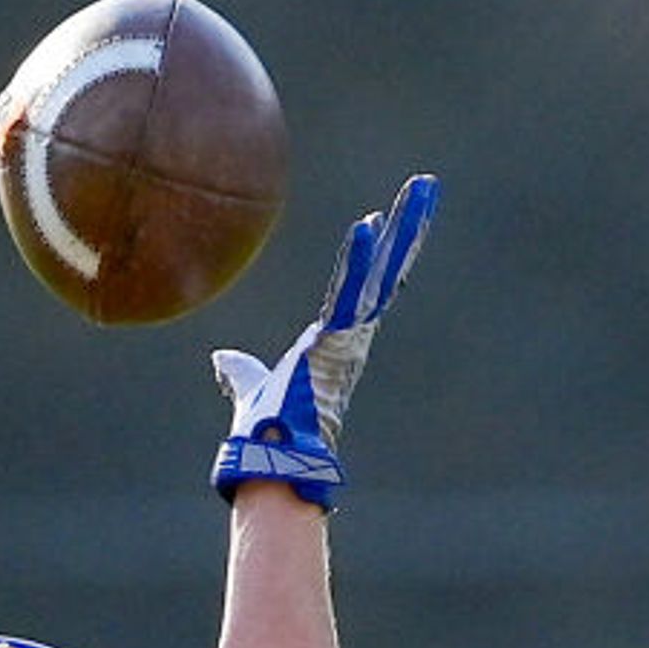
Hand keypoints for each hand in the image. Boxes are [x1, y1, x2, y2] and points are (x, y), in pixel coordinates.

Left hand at [209, 172, 438, 503]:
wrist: (272, 461)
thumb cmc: (267, 434)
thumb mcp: (252, 389)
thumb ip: (241, 373)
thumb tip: (222, 361)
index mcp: (336, 343)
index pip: (363, 288)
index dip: (375, 254)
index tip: (384, 221)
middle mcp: (352, 337)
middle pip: (386, 271)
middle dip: (407, 228)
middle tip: (426, 186)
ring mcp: (349, 337)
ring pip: (382, 272)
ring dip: (403, 228)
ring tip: (423, 186)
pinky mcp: (335, 341)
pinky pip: (349, 292)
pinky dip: (358, 260)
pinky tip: (368, 224)